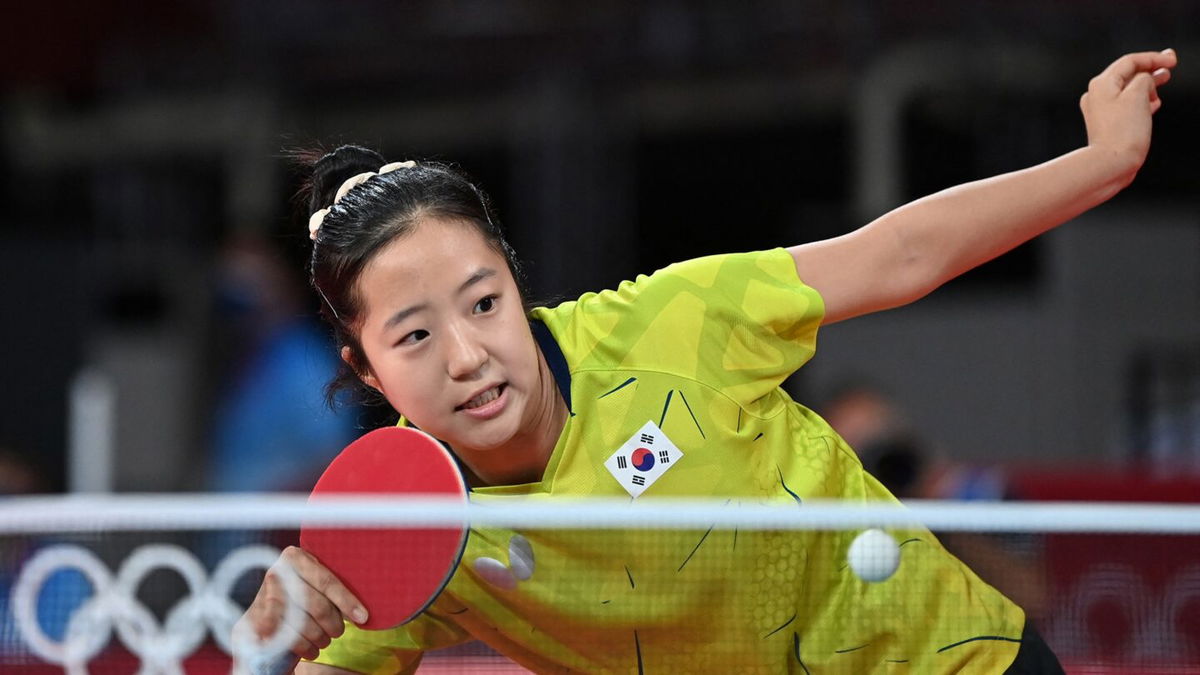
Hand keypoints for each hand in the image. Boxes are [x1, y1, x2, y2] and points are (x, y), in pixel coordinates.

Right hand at [235, 546, 368, 666]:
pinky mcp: (256, 619)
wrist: (266, 612)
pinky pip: (286, 637)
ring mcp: (264, 596)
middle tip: (337, 632)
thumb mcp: (316, 584)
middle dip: (332, 624)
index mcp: (296, 557)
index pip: (326, 581)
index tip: (362, 617)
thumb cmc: (302, 596)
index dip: (346, 601)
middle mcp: (278, 572)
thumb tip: (361, 612)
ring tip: (323, 640)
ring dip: (319, 638)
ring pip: (303, 624)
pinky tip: (310, 650)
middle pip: (316, 605)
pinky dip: (301, 646)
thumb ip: (334, 589)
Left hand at [1080, 49, 1176, 171]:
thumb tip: (1145, 80)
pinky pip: (1126, 106)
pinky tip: (1154, 104)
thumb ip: (1144, 79)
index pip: (1130, 61)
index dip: (1154, 58)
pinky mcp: (1107, 125)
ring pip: (1128, 91)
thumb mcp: (1138, 94)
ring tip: (1163, 83)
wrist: (1110, 163)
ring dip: (1147, 85)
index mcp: (1102, 83)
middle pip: (1128, 75)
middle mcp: (1097, 95)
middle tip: (1169, 68)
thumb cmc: (1123, 131)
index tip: (1172, 60)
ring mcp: (1100, 111)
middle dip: (1150, 70)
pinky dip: (1141, 101)